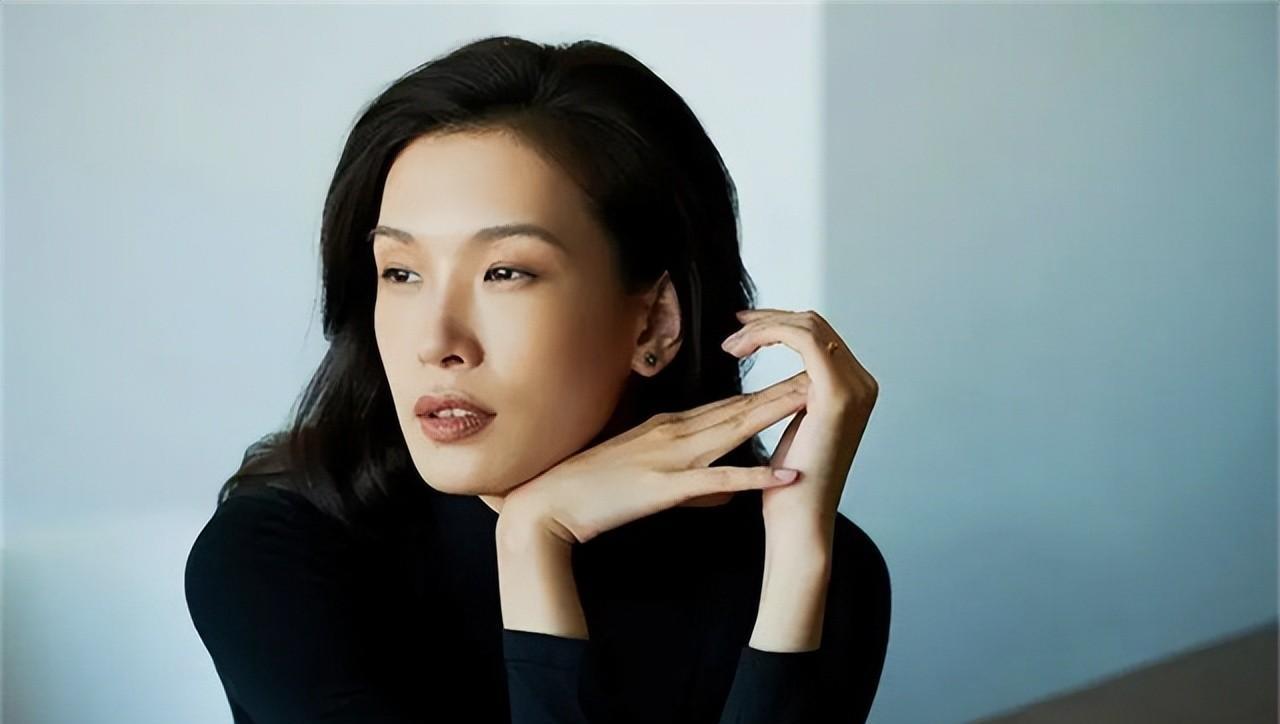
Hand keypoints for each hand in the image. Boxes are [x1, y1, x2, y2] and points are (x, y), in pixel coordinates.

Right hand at [496, 369, 812, 544]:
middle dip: (781, 392)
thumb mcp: (648, 482)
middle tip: (821, 374)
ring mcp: (669, 459)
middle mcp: (673, 435)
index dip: (763, 394)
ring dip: (774, 416)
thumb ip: (690, 485)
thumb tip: (723, 494)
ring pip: (732, 432)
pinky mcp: (663, 488)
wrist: (546, 504)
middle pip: (737, 410)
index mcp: (668, 430)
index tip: (797, 381)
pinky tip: (783, 475)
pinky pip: (716, 481)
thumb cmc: (591, 492)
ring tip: (812, 402)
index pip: (725, 408)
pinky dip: (753, 478)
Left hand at [721, 308, 878, 535]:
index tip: (744, 328)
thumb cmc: (790, 484)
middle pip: (816, 324)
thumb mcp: (798, 426)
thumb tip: (788, 377)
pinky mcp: (836, 393)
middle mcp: (862, 384)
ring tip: (733, 344)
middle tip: (734, 330)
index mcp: (855, 389)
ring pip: (808, 326)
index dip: (780, 324)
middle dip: (770, 320)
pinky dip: (770, 334)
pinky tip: (743, 346)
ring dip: (765, 327)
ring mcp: (854, 387)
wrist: (799, 518)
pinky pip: (803, 340)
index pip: (820, 336)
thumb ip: (799, 396)